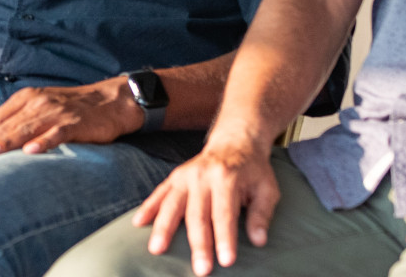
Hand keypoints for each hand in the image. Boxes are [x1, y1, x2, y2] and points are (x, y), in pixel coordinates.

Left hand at [0, 79, 140, 163]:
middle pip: (7, 125)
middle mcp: (38, 101)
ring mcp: (56, 111)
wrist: (112, 101)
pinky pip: (56, 133)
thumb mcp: (39, 109)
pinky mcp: (75, 122)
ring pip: (26, 128)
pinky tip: (31, 152)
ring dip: (6, 143)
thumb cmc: (73, 109)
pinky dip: (43, 142)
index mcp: (26, 98)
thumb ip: (11, 121)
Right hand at [132, 136, 279, 276]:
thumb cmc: (252, 171)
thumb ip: (261, 214)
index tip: (226, 261)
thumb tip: (258, 240)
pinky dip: (148, 208)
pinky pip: (159, 193)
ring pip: (172, 204)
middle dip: (199, 243)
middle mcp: (203, 175)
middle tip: (201, 269)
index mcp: (227, 177)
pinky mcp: (175, 177)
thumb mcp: (266, 188)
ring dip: (164, 228)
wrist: (235, 142)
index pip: (224, 213)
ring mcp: (185, 176)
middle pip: (198, 214)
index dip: (225, 238)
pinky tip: (138, 223)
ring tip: (157, 250)